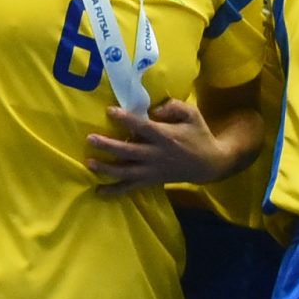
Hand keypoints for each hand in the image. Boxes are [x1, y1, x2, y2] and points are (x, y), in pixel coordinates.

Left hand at [87, 98, 232, 194]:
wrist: (209, 164)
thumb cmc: (198, 135)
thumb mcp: (192, 114)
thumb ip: (174, 107)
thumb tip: (154, 109)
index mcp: (165, 136)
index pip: (142, 127)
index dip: (126, 119)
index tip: (109, 111)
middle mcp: (156, 155)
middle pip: (129, 152)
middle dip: (108, 146)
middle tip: (90, 139)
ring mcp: (152, 170)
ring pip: (126, 172)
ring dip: (107, 168)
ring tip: (89, 163)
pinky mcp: (151, 180)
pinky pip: (131, 188)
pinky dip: (115, 191)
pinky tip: (99, 191)